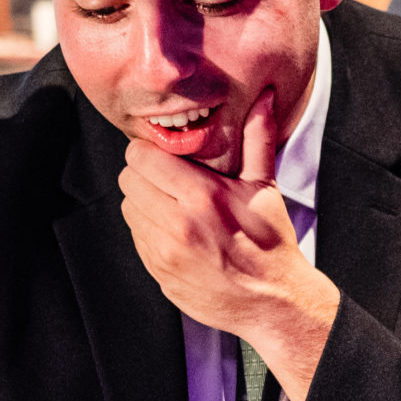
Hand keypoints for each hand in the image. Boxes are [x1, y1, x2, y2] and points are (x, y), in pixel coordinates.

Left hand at [120, 87, 340, 400]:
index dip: (151, 152)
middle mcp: (178, 223)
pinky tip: (176, 232)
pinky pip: (136, 236)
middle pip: (128, 179)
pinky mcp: (158, 271)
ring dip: (144, 202)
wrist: (273, 301)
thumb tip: (266, 98)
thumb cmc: (271, 242)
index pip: (140, 156)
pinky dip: (149, 229)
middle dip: (145, 175)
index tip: (166, 158)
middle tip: (169, 180)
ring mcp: (164, 251)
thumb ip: (258, 140)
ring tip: (174, 206)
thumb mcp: (265, 188)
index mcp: (202, 196)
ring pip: (127, 207)